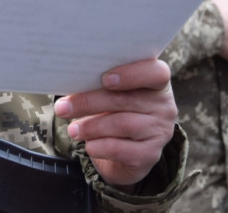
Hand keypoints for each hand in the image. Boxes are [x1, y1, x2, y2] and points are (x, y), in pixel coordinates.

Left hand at [54, 58, 175, 189]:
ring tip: (72, 129)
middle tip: (63, 107)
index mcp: (157, 82)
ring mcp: (160, 131)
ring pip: (123, 124)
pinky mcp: (151, 154)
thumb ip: (100, 83)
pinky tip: (88, 145)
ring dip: (92, 127)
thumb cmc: (113, 110)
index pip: (156, 73)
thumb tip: (72, 79)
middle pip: (127, 100)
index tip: (105, 79)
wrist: (124, 151)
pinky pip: (122, 149)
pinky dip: (100, 146)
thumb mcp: (111, 93)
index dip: (132, 74)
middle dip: (90, 102)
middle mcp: (164, 106)